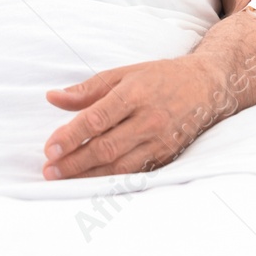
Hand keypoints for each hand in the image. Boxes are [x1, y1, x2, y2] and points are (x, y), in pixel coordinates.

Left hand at [42, 55, 234, 179]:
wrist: (206, 87)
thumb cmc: (158, 77)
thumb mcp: (121, 74)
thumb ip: (86, 90)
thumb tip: (52, 98)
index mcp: (133, 94)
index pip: (96, 119)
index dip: (70, 136)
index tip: (49, 148)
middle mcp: (148, 120)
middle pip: (106, 147)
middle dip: (74, 162)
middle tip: (49, 170)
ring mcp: (159, 141)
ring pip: (119, 166)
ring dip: (88, 175)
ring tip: (63, 179)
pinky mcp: (167, 156)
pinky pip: (135, 172)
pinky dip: (110, 179)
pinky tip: (90, 181)